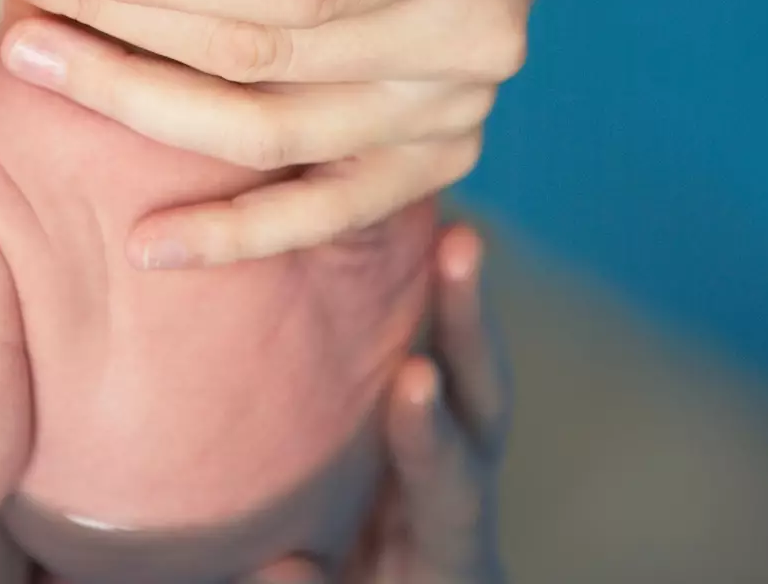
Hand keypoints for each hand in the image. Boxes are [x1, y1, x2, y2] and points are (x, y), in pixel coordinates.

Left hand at [0, 0, 554, 268]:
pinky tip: (145, 245)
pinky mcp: (427, 167)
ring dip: (135, 105)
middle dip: (117, 21)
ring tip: (28, 60)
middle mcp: (468, 46)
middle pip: (259, 57)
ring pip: (267, 137)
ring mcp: (448, 119)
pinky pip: (322, 216)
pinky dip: (235, 238)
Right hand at [244, 224, 510, 583]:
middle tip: (462, 247)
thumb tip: (281, 564)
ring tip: (448, 218)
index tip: (415, 377)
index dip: (433, 435)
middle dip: (472, 323)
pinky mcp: (430, 427)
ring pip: (470, 368)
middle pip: (486, 403)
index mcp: (451, 550)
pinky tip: (408, 236)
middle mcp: (462, 493)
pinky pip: (440, 355)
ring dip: (457, 296)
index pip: (453, 486)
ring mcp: (452, 454)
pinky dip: (430, 300)